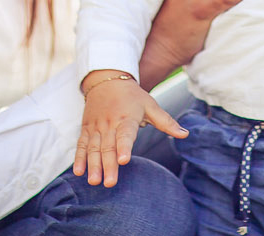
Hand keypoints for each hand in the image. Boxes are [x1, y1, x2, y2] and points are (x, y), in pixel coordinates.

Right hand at [73, 71, 186, 186]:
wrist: (107, 79)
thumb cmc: (132, 96)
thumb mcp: (150, 105)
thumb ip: (166, 122)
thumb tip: (185, 135)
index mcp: (127, 118)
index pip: (126, 134)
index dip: (124, 147)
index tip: (123, 160)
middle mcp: (110, 123)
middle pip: (108, 146)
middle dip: (108, 165)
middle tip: (109, 183)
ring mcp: (96, 127)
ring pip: (94, 148)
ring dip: (93, 165)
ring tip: (94, 181)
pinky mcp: (86, 129)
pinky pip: (82, 145)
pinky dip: (79, 158)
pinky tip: (78, 172)